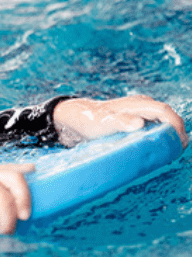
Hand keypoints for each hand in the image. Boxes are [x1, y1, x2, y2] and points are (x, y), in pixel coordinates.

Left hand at [53, 96, 187, 147]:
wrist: (77, 118)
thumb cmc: (91, 120)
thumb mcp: (104, 123)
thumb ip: (121, 122)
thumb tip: (140, 123)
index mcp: (138, 104)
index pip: (165, 112)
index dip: (176, 126)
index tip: (179, 142)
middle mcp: (142, 105)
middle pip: (168, 116)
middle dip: (177, 132)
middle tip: (177, 151)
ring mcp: (140, 111)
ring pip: (163, 121)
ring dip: (170, 134)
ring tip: (170, 152)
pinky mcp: (136, 118)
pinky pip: (155, 125)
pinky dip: (160, 135)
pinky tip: (158, 148)